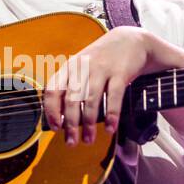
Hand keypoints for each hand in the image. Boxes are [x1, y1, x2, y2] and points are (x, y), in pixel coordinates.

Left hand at [42, 26, 153, 145]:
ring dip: (89, 124)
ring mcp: (101, 69)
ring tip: (89, 140)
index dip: (51, 110)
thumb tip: (61, 116)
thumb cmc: (103, 59)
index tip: (55, 127)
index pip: (52, 89)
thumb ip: (72, 86)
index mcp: (70, 67)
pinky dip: (111, 115)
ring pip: (90, 100)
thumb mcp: (83, 67)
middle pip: (71, 99)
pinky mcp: (120, 72)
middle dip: (70, 124)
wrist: (132, 40)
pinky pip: (113, 97)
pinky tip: (110, 128)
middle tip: (71, 142)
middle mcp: (83, 67)